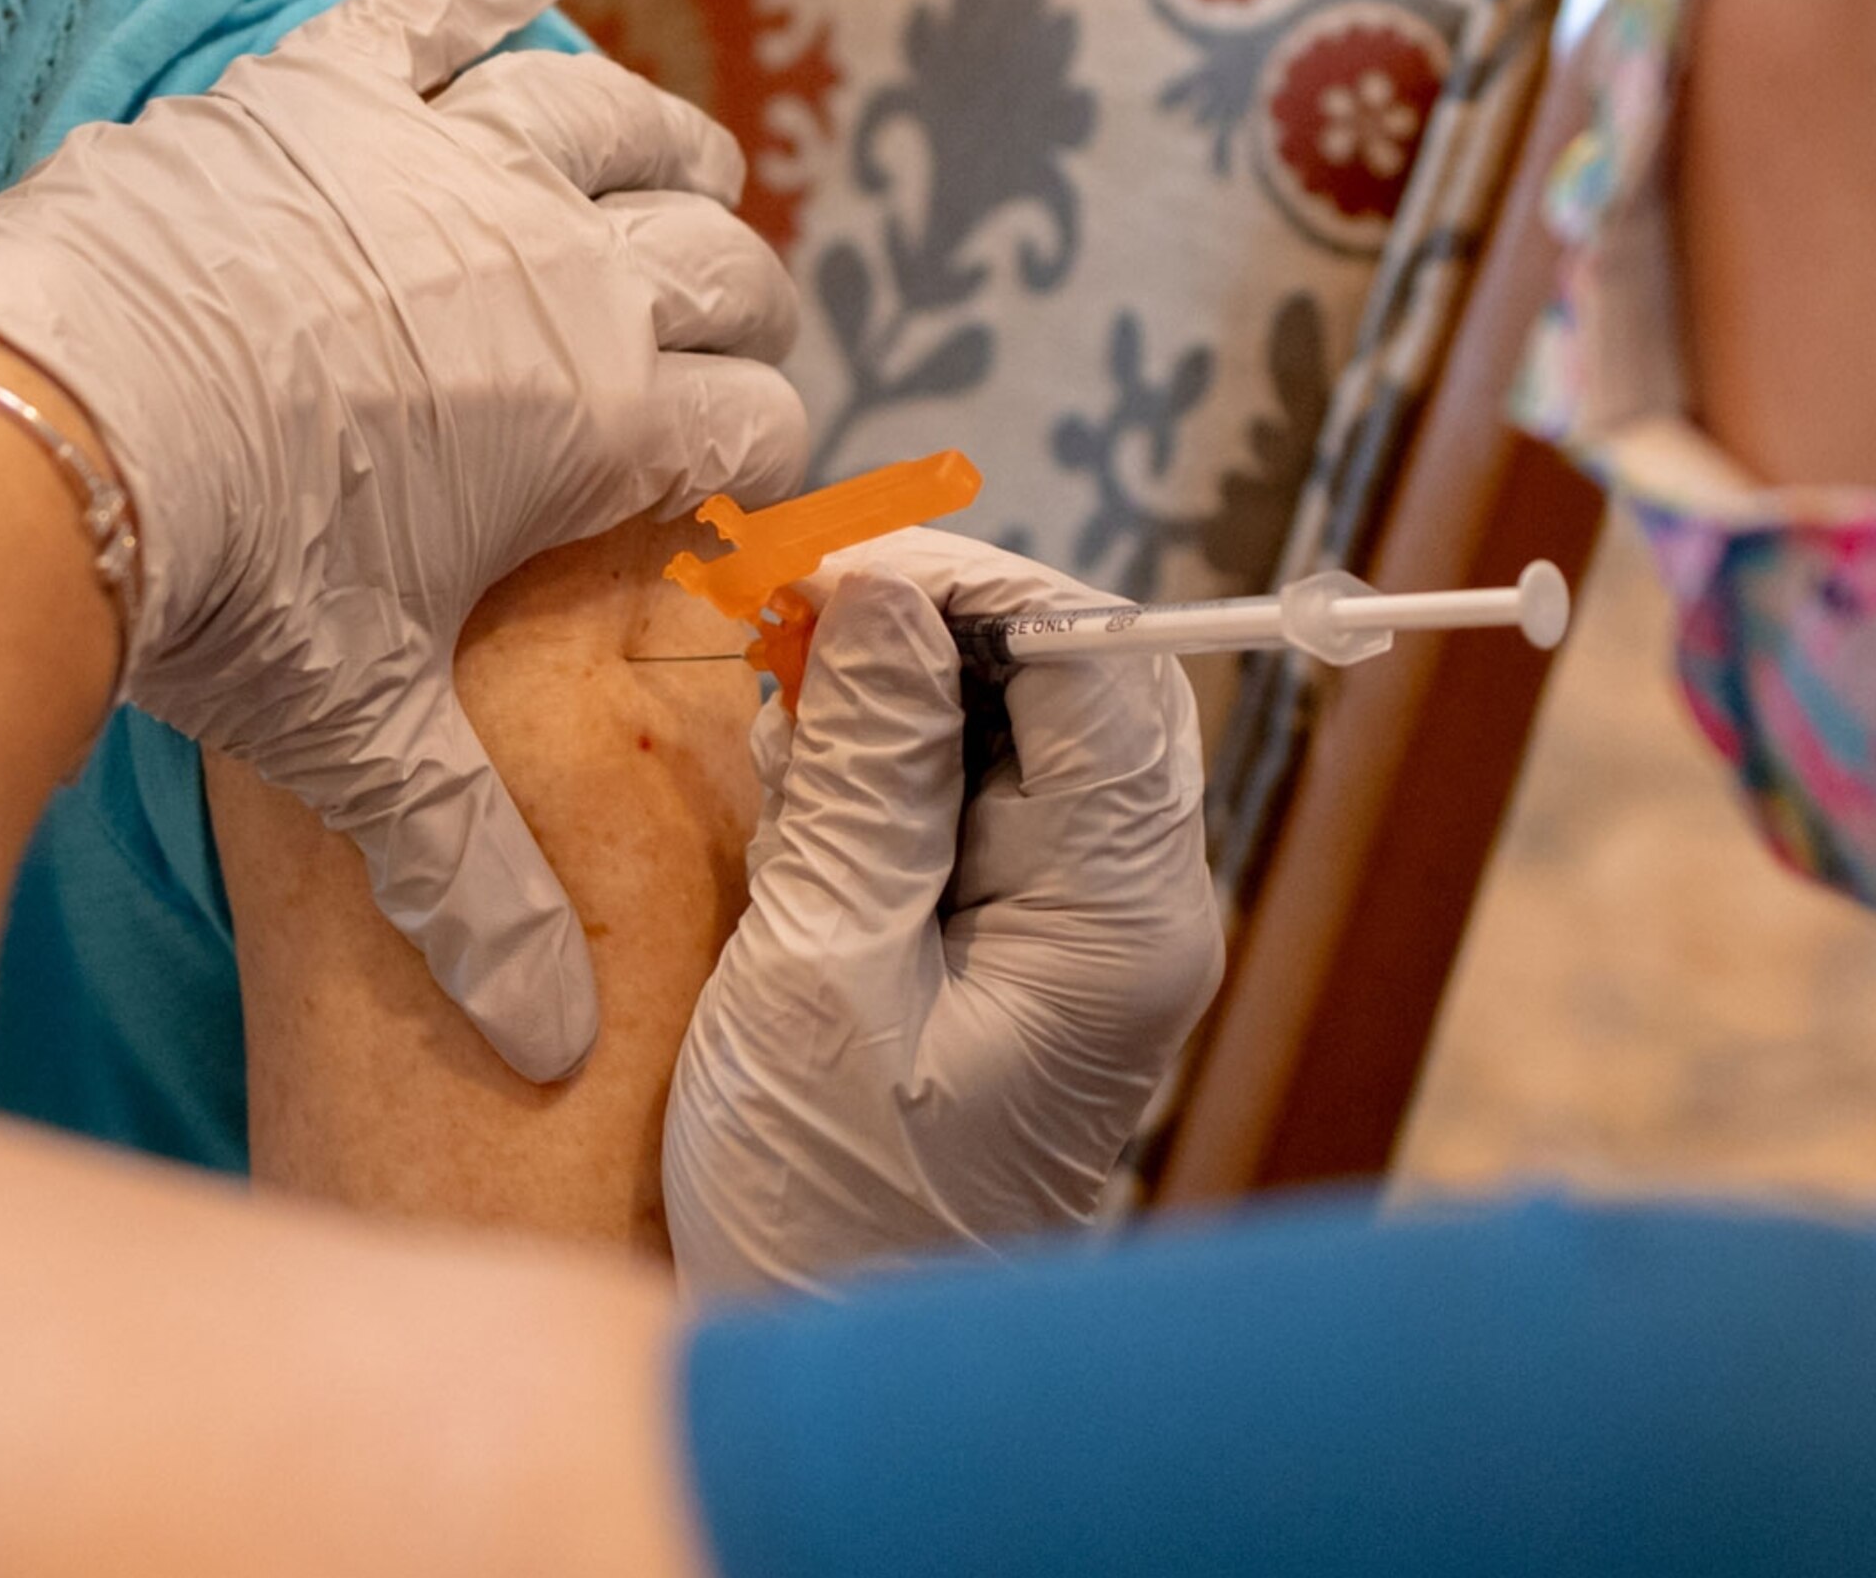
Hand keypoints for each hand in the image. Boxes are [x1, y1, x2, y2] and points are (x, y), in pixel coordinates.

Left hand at [0, 0, 807, 1080]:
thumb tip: (550, 1054)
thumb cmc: (216, 594)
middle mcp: (558, 266)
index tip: (735, 476)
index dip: (757, 453)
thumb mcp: (356, 734)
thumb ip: (468, 876)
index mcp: (599, 414)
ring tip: (677, 166)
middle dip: (734, 307)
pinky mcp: (328, 87)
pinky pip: (444, 0)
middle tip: (709, 343)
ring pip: (614, 116)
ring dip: (662, 144)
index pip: (747, 423)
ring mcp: (444, 158)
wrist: (47, 441)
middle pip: (716, 261)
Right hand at [662, 529, 1222, 1292]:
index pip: (1096, 668)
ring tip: (777, 695)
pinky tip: (796, 778)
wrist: (829, 1350)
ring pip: (1016, 727)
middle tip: (786, 607)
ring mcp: (1078, 926)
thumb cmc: (826, 1195)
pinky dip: (882, 762)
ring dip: (897, 687)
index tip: (827, 558)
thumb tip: (882, 591)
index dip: (967, 583)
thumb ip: (864, 774)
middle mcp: (1130, 907)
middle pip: (1074, 681)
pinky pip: (968, 799)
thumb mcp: (820, 969)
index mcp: (1123, 918)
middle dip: (934, 621)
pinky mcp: (1014, 944)